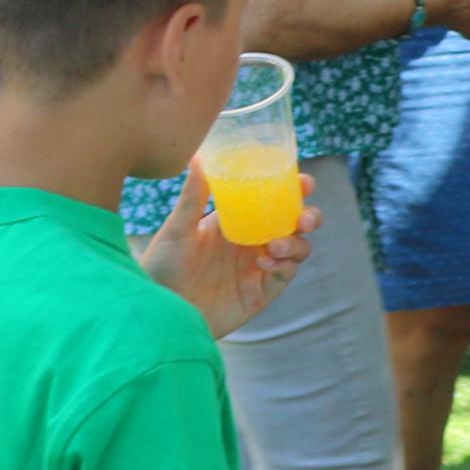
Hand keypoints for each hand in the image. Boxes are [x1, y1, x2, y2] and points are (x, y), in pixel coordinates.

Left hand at [140, 173, 311, 337]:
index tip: (302, 181)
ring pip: (299, 247)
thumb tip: (197, 158)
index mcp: (237, 220)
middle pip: (296, 223)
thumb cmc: (161, 267)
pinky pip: (287, 273)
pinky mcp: (261, 291)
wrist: (160, 312)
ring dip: (297, 243)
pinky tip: (265, 262)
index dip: (294, 189)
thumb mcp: (177, 229)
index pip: (274, 199)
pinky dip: (284, 265)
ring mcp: (260, 266)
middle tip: (303, 219)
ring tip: (275, 245)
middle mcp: (253, 241)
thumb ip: (193, 197)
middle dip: (310, 217)